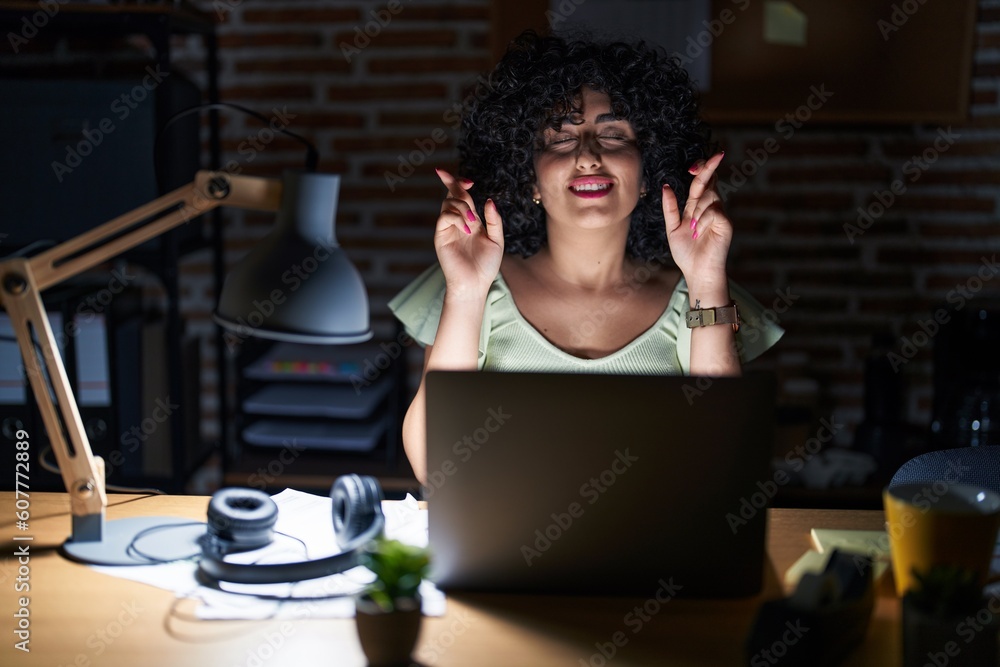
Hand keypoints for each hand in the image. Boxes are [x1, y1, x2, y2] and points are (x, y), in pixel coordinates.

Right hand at [433, 168, 503, 299]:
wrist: (474, 284)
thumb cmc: (486, 266)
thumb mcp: (497, 240)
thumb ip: (494, 220)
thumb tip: (489, 200)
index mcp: (471, 221)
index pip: (462, 196)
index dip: (460, 183)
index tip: (469, 181)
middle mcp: (458, 222)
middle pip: (452, 194)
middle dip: (455, 183)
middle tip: (469, 184)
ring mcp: (448, 229)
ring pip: (448, 203)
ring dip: (463, 207)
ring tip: (473, 222)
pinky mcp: (441, 236)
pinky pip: (444, 217)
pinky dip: (457, 218)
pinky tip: (467, 229)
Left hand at [662, 152, 731, 289]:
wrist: (697, 273)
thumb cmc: (686, 253)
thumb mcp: (672, 228)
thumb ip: (670, 208)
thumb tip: (666, 186)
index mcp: (697, 207)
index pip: (701, 182)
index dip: (700, 169)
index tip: (692, 165)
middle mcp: (710, 207)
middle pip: (709, 181)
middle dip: (709, 167)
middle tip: (715, 156)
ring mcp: (719, 215)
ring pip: (708, 197)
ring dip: (696, 209)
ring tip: (692, 230)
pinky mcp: (726, 224)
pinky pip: (713, 211)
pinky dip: (702, 220)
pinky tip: (696, 232)